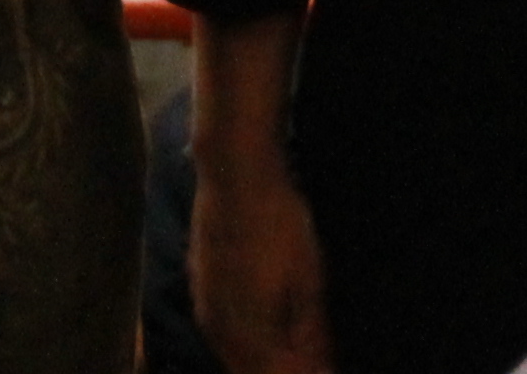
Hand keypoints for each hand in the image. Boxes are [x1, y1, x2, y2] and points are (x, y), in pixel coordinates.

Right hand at [193, 149, 335, 373]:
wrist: (234, 174)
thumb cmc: (279, 227)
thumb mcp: (308, 283)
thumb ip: (311, 335)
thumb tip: (321, 371)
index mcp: (246, 337)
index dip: (304, 373)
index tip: (326, 366)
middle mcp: (218, 332)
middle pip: (249, 372)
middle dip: (280, 370)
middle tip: (313, 358)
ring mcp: (204, 310)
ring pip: (233, 356)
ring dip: (260, 360)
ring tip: (294, 347)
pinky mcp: (200, 288)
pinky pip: (223, 333)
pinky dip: (246, 341)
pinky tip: (266, 327)